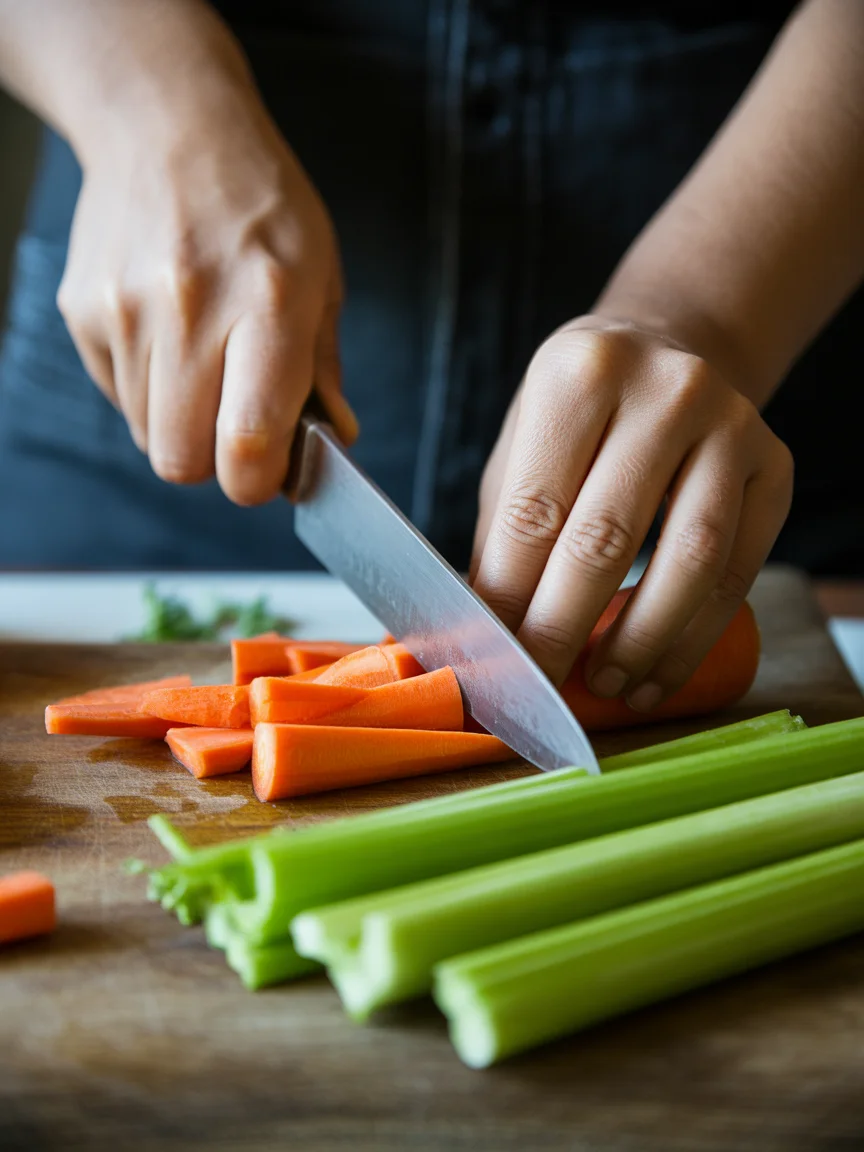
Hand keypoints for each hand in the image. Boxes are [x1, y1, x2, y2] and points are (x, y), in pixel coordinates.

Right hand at [57, 29, 356, 504]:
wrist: (169, 127)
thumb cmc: (261, 206)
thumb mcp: (320, 276)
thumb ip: (322, 369)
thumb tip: (334, 441)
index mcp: (267, 305)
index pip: (247, 442)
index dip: (259, 481)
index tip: (270, 472)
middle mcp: (190, 311)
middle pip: (182, 459)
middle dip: (215, 462)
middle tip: (238, 424)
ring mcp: (127, 312)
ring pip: (148, 436)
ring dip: (182, 422)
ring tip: (206, 359)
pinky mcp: (85, 313)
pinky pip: (120, 398)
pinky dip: (150, 390)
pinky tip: (171, 337)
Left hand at [470, 317, 792, 709]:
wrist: (671, 352)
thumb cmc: (579, 417)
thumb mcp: (524, 448)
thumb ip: (505, 536)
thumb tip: (483, 635)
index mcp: (579, 373)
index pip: (535, 510)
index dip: (510, 599)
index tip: (494, 659)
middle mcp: (664, 389)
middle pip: (606, 537)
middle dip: (565, 628)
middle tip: (542, 685)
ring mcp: (732, 425)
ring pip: (690, 560)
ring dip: (642, 641)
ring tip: (607, 686)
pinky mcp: (774, 467)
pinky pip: (738, 573)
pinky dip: (694, 638)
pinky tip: (656, 674)